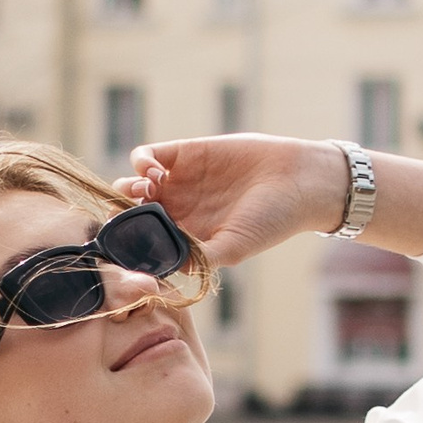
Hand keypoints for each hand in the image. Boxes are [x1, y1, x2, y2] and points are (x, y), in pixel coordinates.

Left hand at [117, 135, 338, 265]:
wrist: (299, 179)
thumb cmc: (272, 221)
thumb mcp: (234, 248)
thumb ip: (199, 258)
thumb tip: (164, 268)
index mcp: (185, 239)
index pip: (143, 242)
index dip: (130, 242)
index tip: (128, 240)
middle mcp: (177, 212)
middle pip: (131, 213)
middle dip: (124, 213)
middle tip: (134, 211)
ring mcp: (178, 182)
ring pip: (133, 185)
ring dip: (129, 187)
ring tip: (148, 189)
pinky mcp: (184, 153)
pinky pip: (147, 157)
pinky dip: (142, 162)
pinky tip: (154, 171)